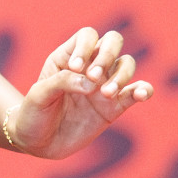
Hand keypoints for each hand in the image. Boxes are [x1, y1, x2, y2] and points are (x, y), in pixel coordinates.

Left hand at [10, 27, 152, 158]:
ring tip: (106, 94)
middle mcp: (89, 67)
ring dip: (121, 75)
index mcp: (67, 58)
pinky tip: (141, 95)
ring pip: (126, 65)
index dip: (86, 46)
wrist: (38, 142)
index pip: (87, 36)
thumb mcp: (39, 94)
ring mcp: (103, 85)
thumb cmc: (34, 112)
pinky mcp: (115, 106)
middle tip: (93, 77)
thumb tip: (92, 83)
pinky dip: (144, 90)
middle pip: (113, 42)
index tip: (74, 68)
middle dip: (107, 55)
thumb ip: (62, 82)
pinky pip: (137, 92)